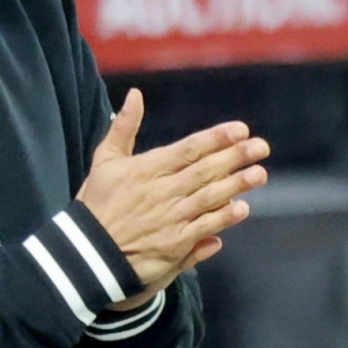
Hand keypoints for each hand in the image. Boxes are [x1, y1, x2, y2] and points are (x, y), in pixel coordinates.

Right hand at [78, 88, 266, 291]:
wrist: (86, 253)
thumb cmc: (96, 203)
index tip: (240, 129)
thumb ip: (124, 127)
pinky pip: (203, 228)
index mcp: (146, 169)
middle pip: (204, 171)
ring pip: (208, 198)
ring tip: (259, 173)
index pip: (188, 149)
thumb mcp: (104, 160)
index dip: (215, 139)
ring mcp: (169, 219)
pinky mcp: (173, 245)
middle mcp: (161, 192)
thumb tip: (135, 94)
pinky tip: (241, 208)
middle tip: (261, 147)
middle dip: (235, 157)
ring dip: (235, 185)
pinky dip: (222, 219)